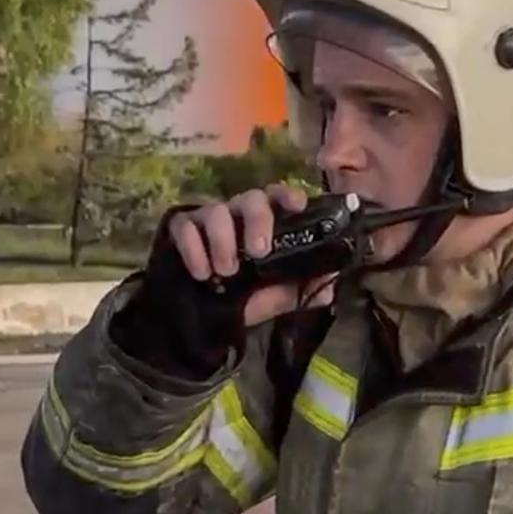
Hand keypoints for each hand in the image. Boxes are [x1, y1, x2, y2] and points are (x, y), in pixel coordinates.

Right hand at [165, 183, 338, 326]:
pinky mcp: (181, 228)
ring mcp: (208, 219)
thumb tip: (331, 287)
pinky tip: (201, 273)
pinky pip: (185, 226)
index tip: (298, 205)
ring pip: (216, 211)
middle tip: (258, 251)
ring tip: (225, 272)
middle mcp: (238, 215)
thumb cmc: (240, 299)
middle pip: (250, 198)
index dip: (288, 195)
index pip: (278, 197)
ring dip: (222, 241)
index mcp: (265, 224)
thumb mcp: (272, 299)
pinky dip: (193, 248)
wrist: (196, 318)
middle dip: (257, 220)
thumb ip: (298, 291)